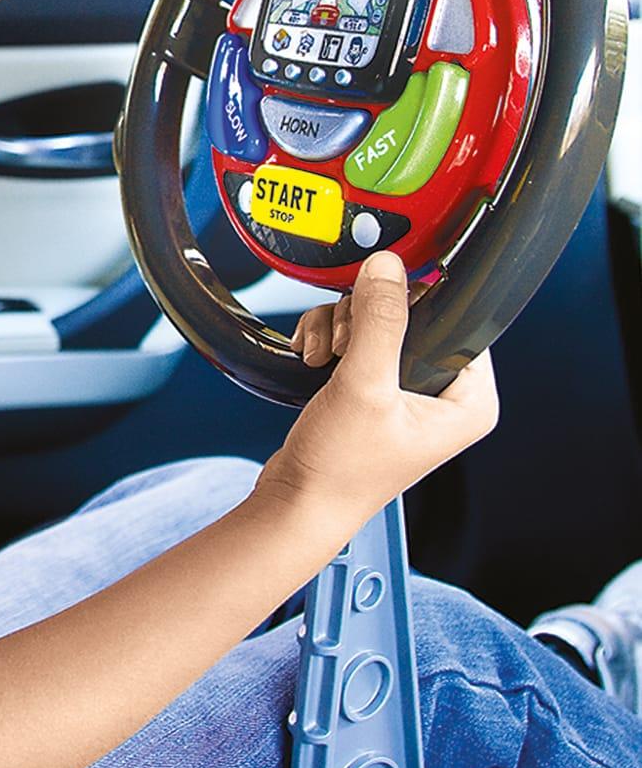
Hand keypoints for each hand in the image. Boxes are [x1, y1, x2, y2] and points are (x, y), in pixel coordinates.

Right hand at [257, 251, 499, 526]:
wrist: (298, 502)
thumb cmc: (341, 469)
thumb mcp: (364, 387)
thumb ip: (379, 320)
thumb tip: (388, 265)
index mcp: (469, 400)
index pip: (456, 318)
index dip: (412, 304)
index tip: (376, 312)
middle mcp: (444, 394)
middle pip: (410, 313)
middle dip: (365, 318)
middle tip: (345, 346)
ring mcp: (407, 391)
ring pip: (377, 320)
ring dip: (341, 327)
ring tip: (324, 356)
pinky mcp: (375, 389)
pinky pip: (357, 337)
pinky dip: (330, 337)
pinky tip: (314, 358)